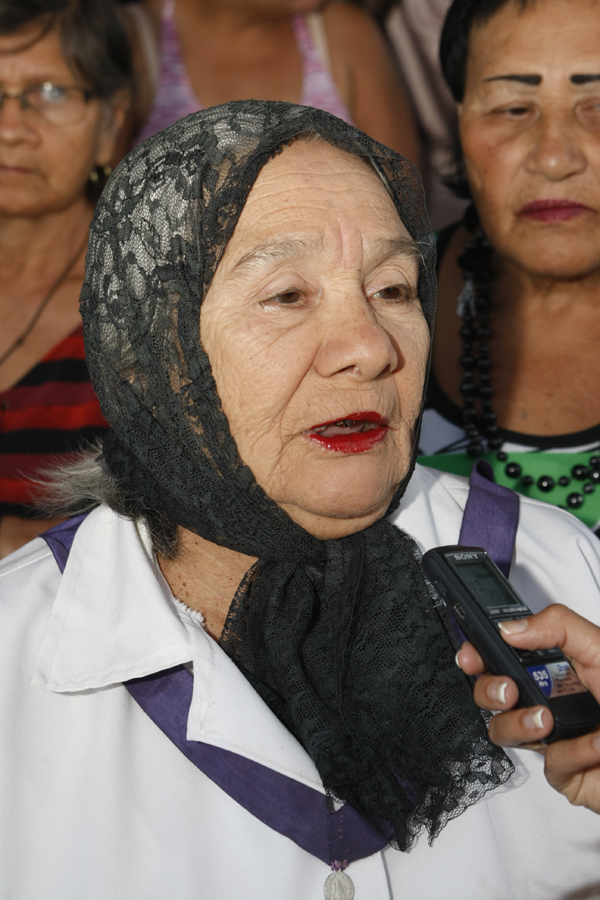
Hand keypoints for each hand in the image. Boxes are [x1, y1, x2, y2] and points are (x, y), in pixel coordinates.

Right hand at [457, 604, 599, 812]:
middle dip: (489, 691)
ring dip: (520, 724)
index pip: (502, 655)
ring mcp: (553, 737)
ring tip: (547, 721)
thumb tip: (509, 627)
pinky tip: (597, 744)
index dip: (478, 654)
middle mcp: (547, 699)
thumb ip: (556, 627)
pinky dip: (573, 752)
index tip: (470, 654)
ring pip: (504, 731)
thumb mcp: (599, 648)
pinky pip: (548, 764)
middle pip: (491, 693)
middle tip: (508, 690)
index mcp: (552, 665)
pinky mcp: (565, 773)